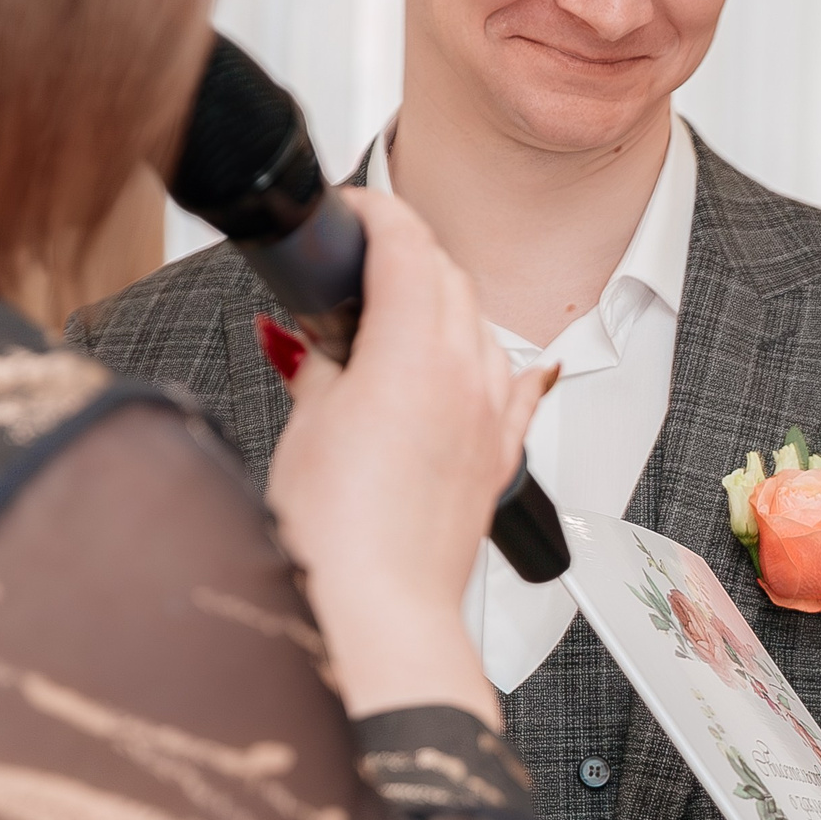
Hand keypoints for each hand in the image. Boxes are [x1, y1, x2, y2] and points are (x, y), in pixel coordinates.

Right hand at [266, 189, 555, 721]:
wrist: (378, 610)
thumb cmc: (336, 536)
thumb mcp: (307, 426)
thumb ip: (317, 367)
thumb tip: (310, 343)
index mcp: (414, 353)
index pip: (407, 245)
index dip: (376, 211)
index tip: (352, 209)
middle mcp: (466, 375)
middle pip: (447, 276)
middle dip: (406, 253)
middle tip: (361, 256)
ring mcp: (490, 415)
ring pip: (479, 324)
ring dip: (443, 301)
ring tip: (399, 308)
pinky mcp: (497, 456)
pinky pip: (513, 385)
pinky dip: (495, 361)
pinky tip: (496, 362)